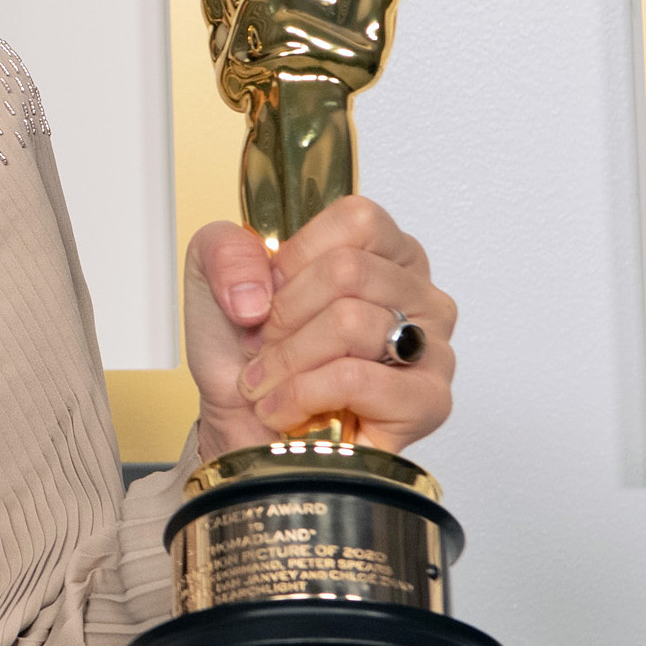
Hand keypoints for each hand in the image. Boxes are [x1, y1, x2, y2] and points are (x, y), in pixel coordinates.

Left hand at [181, 198, 457, 459]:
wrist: (236, 425)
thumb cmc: (242, 352)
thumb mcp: (213, 277)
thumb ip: (225, 250)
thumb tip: (258, 290)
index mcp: (383, 252)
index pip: (358, 220)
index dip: (295, 258)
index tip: (269, 293)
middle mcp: (419, 294)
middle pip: (349, 270)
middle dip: (284, 315)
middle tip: (266, 345)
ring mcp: (432, 349)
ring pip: (351, 322)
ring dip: (287, 358)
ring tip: (270, 379)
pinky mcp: (428, 402)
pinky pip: (356, 379)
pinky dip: (301, 394)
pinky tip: (285, 409)